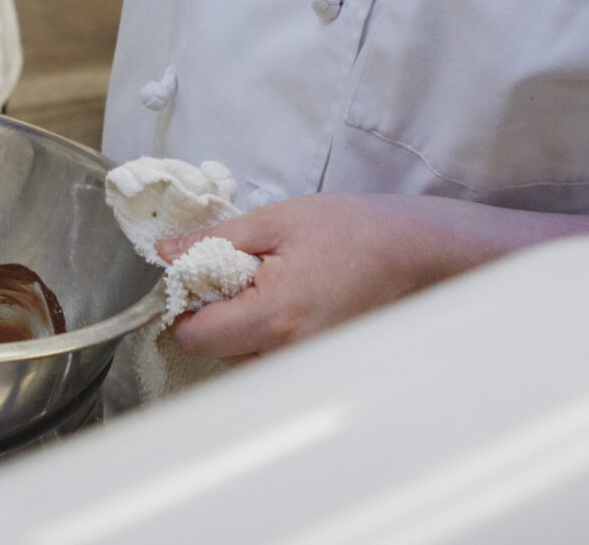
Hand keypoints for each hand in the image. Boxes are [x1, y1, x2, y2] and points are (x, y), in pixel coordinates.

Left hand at [165, 193, 588, 360]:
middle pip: (217, 352)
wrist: (424, 254)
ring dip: (242, 327)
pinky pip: (276, 362)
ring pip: (245, 360)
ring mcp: (310, 368)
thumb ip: (216, 240)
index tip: (192, 278)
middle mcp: (289, 354)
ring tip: (273, 283)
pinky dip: (270, 337)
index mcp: (273, 315)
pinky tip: (294, 302)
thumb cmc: (355, 230)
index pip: (194, 337)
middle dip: (214, 315)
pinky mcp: (325, 369)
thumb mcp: (280, 219)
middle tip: (237, 272)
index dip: (182, 307)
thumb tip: (164, 254)